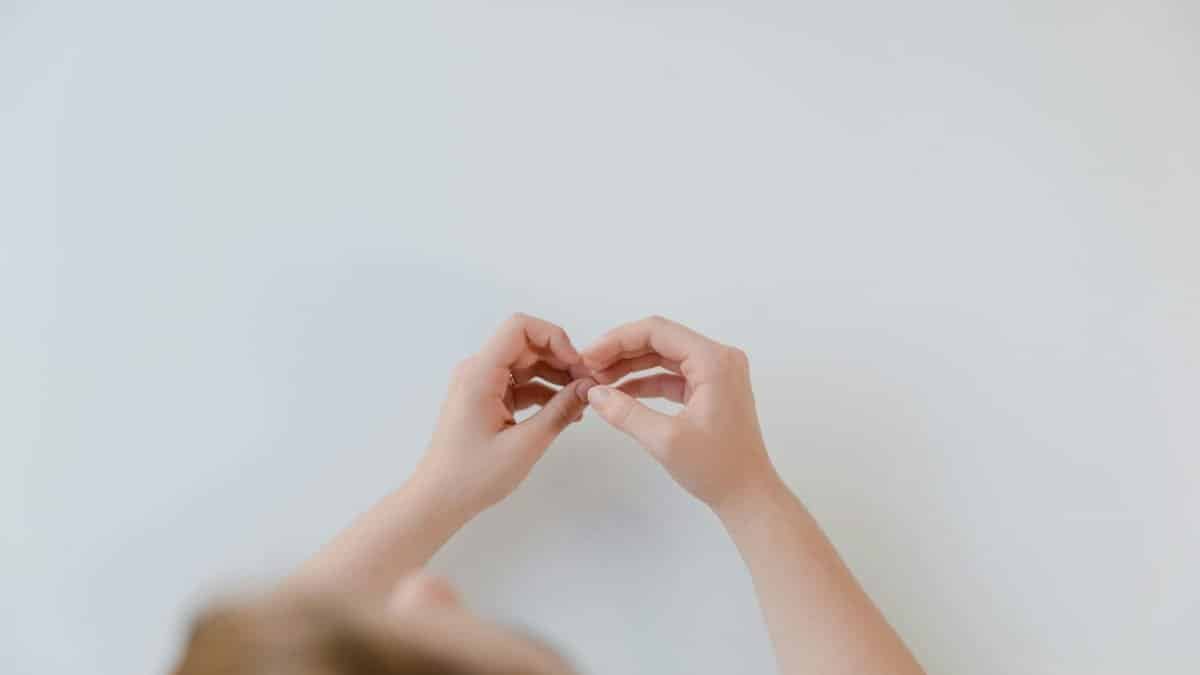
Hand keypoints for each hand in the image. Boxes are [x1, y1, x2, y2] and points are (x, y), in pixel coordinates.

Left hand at [414, 313, 591, 517]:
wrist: (439, 499)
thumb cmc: (473, 476)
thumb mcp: (525, 444)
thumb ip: (560, 411)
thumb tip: (588, 388)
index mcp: (480, 373)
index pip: (520, 327)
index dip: (554, 338)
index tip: (576, 365)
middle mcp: (477, 371)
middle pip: (526, 344)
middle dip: (561, 359)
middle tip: (587, 385)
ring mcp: (480, 384)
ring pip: (526, 364)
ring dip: (555, 377)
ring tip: (580, 401)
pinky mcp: (485, 399)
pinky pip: (520, 384)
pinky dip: (543, 392)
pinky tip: (564, 410)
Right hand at [580, 316, 777, 508]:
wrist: (748, 495)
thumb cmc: (717, 468)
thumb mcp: (665, 440)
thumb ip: (626, 413)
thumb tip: (594, 393)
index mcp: (714, 360)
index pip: (656, 331)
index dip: (617, 340)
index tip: (589, 357)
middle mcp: (719, 359)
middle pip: (660, 340)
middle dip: (621, 352)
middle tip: (589, 368)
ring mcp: (717, 374)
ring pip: (664, 357)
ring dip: (631, 366)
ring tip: (599, 381)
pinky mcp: (711, 390)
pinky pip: (673, 375)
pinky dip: (646, 382)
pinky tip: (620, 393)